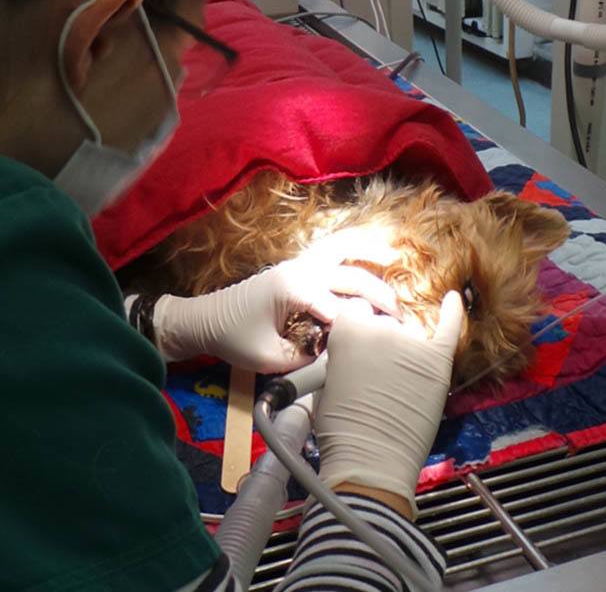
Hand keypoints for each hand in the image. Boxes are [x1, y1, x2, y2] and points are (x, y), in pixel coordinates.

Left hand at [152, 229, 400, 372]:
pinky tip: (368, 252)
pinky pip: (330, 250)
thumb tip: (338, 356)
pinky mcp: (296, 267)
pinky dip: (352, 247)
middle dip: (378, 296)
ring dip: (368, 251)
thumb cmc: (234, 338)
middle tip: (400, 317)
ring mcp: (298, 265)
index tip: (376, 342)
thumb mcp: (270, 357)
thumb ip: (306, 357)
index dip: (358, 327)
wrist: (205, 319)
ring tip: (393, 255)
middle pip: (350, 277)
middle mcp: (299, 271)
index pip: (338, 308)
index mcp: (293, 290)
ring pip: (340, 248)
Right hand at [313, 291, 464, 518]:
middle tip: (376, 378)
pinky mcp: (437, 362)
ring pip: (410, 334)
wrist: (372, 461)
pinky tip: (455, 299)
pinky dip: (453, 313)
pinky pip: (448, 329)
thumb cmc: (341, 431)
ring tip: (399, 381)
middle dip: (381, 345)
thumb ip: (340, 356)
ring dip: (406, 349)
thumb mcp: (323, 385)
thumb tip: (352, 352)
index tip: (358, 348)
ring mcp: (411, 345)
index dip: (357, 331)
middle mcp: (380, 330)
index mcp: (346, 332)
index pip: (355, 312)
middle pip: (384, 324)